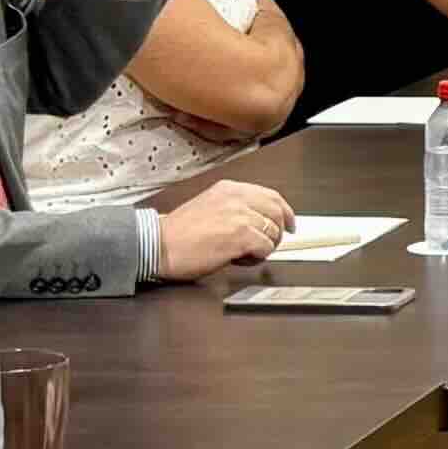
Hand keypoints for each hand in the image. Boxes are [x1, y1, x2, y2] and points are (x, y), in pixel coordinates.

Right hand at [152, 180, 295, 280]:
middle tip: (270, 244)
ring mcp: (240, 216)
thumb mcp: (210, 206)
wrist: (158, 244)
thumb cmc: (178, 233)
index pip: (271, 195)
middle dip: (278, 231)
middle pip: (278, 212)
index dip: (285, 211)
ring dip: (263, 247)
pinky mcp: (240, 236)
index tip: (290, 224)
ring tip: (242, 253)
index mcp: (229, 189)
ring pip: (273, 233)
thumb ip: (236, 208)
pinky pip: (265, 249)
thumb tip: (261, 221)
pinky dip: (256, 258)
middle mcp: (237, 198)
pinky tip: (238, 259)